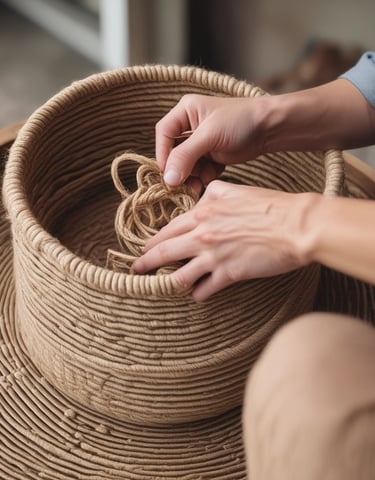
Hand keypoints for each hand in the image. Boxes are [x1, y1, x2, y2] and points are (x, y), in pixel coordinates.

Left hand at [132, 181, 313, 300]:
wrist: (296, 225)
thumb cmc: (270, 206)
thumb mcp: (236, 191)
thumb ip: (213, 194)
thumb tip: (201, 199)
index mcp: (203, 212)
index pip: (168, 229)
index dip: (152, 241)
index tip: (144, 249)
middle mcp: (203, 234)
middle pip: (163, 252)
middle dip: (145, 263)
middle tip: (136, 270)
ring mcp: (214, 255)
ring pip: (179, 276)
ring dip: (169, 283)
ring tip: (165, 286)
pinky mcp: (228, 273)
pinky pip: (203, 290)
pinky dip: (197, 293)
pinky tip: (198, 293)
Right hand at [156, 94, 268, 189]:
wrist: (270, 128)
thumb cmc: (240, 121)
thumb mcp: (209, 136)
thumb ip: (186, 156)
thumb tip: (168, 179)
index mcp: (185, 111)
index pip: (164, 134)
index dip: (163, 154)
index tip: (168, 174)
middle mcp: (189, 125)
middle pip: (173, 152)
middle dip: (180, 169)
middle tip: (185, 185)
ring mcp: (200, 142)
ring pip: (186, 164)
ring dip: (192, 176)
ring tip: (200, 185)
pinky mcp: (211, 155)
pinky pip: (199, 170)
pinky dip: (203, 177)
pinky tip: (212, 178)